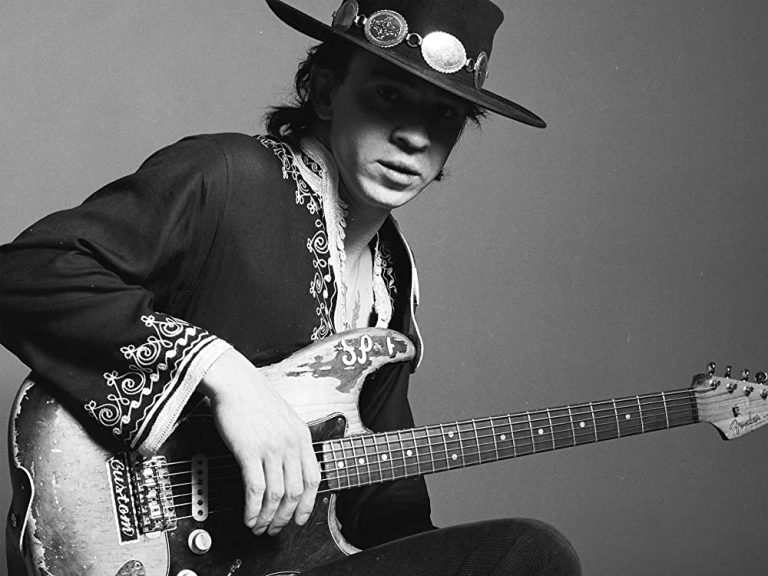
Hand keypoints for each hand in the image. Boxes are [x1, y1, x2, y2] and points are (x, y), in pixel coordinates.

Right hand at [199, 349, 320, 534]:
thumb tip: (290, 468)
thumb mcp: (284, 418)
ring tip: (259, 527)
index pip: (314, 477)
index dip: (309, 503)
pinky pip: (255, 489)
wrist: (234, 381)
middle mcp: (290, 443)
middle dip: (286, 516)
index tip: (300, 518)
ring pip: (276, 494)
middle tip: (276, 528)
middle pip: (296, 491)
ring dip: (268, 517)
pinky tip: (249, 517)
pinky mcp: (249, 451)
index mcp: (301, 436)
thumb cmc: (254, 398)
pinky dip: (253, 508)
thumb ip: (291, 441)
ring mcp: (271, 448)